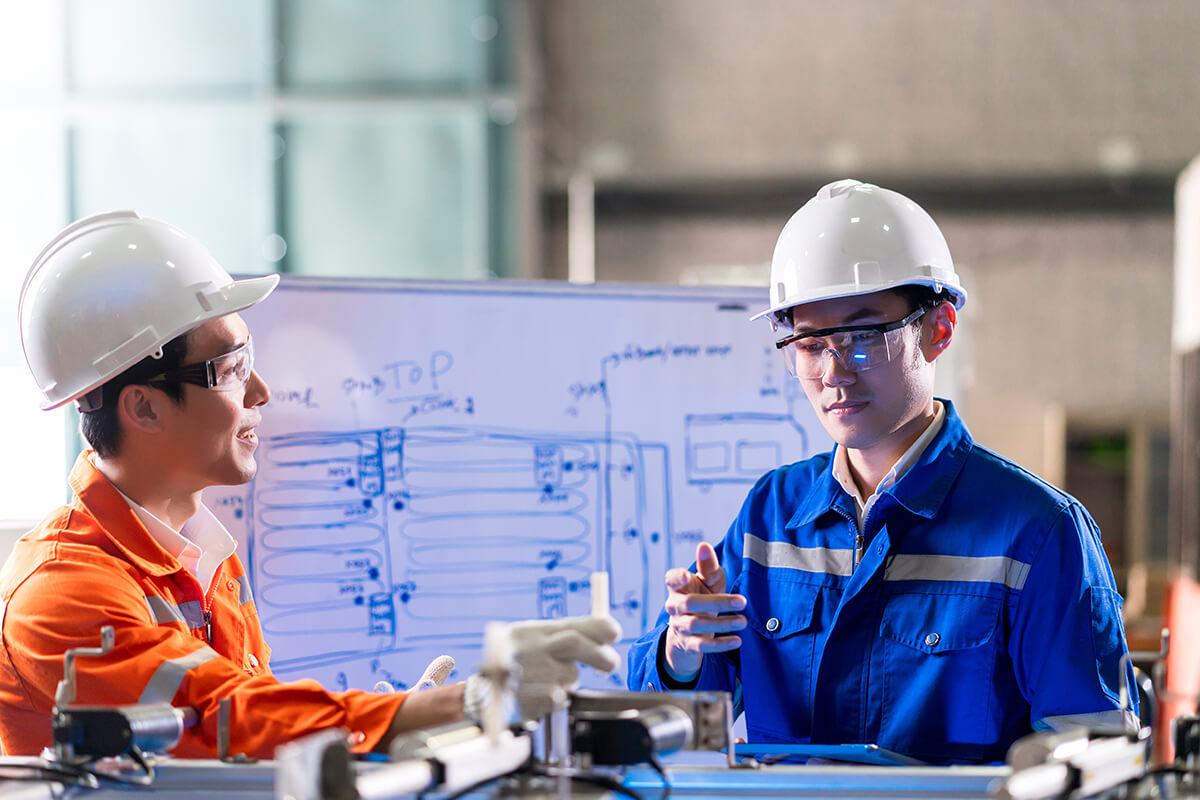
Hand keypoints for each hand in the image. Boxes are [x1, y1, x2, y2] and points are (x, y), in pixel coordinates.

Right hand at [468, 615, 621, 720]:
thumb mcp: (534, 636)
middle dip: (600, 656)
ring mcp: (532, 672)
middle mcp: (536, 647)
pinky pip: (557, 699)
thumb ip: (566, 632)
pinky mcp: (529, 697)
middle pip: (576, 643)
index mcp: (541, 630)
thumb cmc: (514, 659)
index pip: (581, 622)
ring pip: (569, 677)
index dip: (605, 628)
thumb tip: (608, 629)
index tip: (614, 635)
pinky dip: (554, 698)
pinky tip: (540, 694)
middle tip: (608, 664)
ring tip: (545, 680)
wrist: (482, 689)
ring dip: (566, 681)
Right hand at [663, 542, 745, 680]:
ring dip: (722, 623)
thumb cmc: (702, 595)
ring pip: (696, 625)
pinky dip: (720, 644)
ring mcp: (679, 625)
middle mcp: (674, 606)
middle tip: (743, 601)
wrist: (691, 628)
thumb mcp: (707, 580)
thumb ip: (707, 566)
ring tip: (743, 621)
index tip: (687, 574)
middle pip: (690, 603)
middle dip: (717, 602)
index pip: (671, 579)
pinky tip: (737, 641)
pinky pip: (701, 645)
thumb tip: (704, 546)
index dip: (677, 578)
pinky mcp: (687, 643)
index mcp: (677, 586)